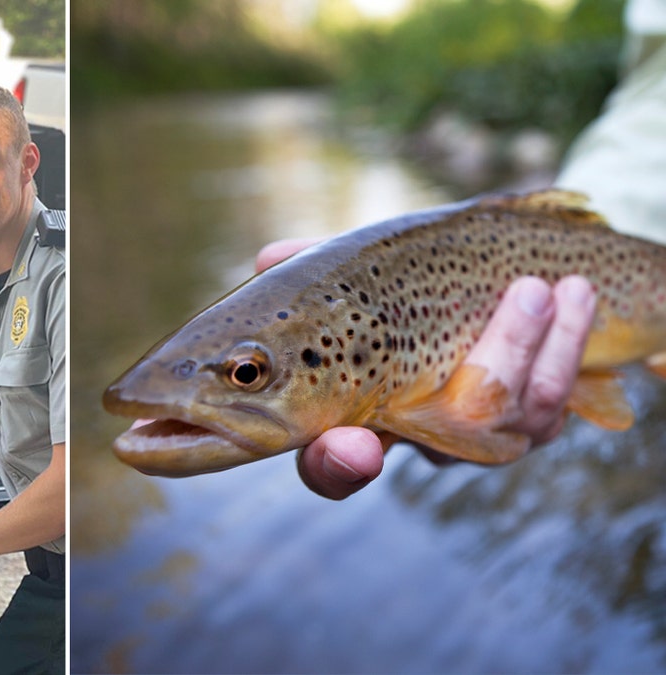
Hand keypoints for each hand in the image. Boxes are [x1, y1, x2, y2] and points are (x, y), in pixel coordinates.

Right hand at [257, 237, 597, 499]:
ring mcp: (470, 440)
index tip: (355, 445)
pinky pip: (552, 407)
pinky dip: (569, 347)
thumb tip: (268, 259)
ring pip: (514, 421)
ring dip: (541, 345)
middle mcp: (407, 441)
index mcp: (344, 417)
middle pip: (444, 446)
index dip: (339, 465)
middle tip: (526, 294)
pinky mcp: (523, 426)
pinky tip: (576, 293)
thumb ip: (308, 269)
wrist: (480, 281)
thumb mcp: (343, 273)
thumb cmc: (387, 284)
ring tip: (556, 282)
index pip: (330, 466)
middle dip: (495, 371)